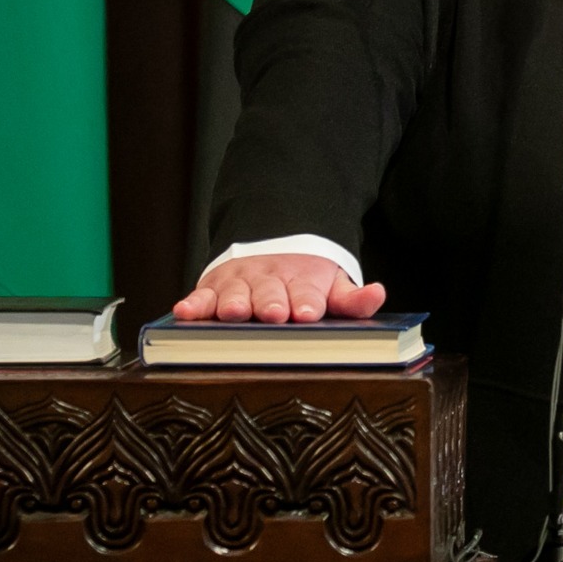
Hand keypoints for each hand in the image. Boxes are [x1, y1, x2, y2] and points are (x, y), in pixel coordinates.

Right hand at [171, 254, 387, 323]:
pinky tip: (185, 312)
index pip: (306, 293)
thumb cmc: (304, 281)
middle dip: (271, 302)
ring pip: (235, 293)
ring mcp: (240, 283)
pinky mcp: (213, 289)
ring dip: (234, 302)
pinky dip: (193, 304)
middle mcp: (269, 280)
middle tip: (274, 313)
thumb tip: (377, 294)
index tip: (308, 312)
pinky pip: (202, 296)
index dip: (307, 302)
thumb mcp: (332, 286)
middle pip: (270, 293)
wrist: (274, 248)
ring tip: (234, 312)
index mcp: (301, 281)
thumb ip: (352, 298)